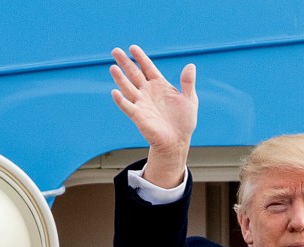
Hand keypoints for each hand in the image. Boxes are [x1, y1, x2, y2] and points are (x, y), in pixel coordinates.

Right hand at [110, 45, 197, 187]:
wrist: (178, 141)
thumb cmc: (184, 121)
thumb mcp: (189, 99)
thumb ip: (188, 83)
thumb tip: (190, 65)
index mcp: (160, 85)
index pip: (148, 68)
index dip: (140, 58)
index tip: (133, 48)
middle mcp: (148, 92)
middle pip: (134, 74)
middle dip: (125, 63)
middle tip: (115, 51)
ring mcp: (142, 103)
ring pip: (128, 88)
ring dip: (120, 78)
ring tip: (113, 68)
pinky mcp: (138, 116)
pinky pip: (127, 107)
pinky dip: (121, 100)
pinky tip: (115, 92)